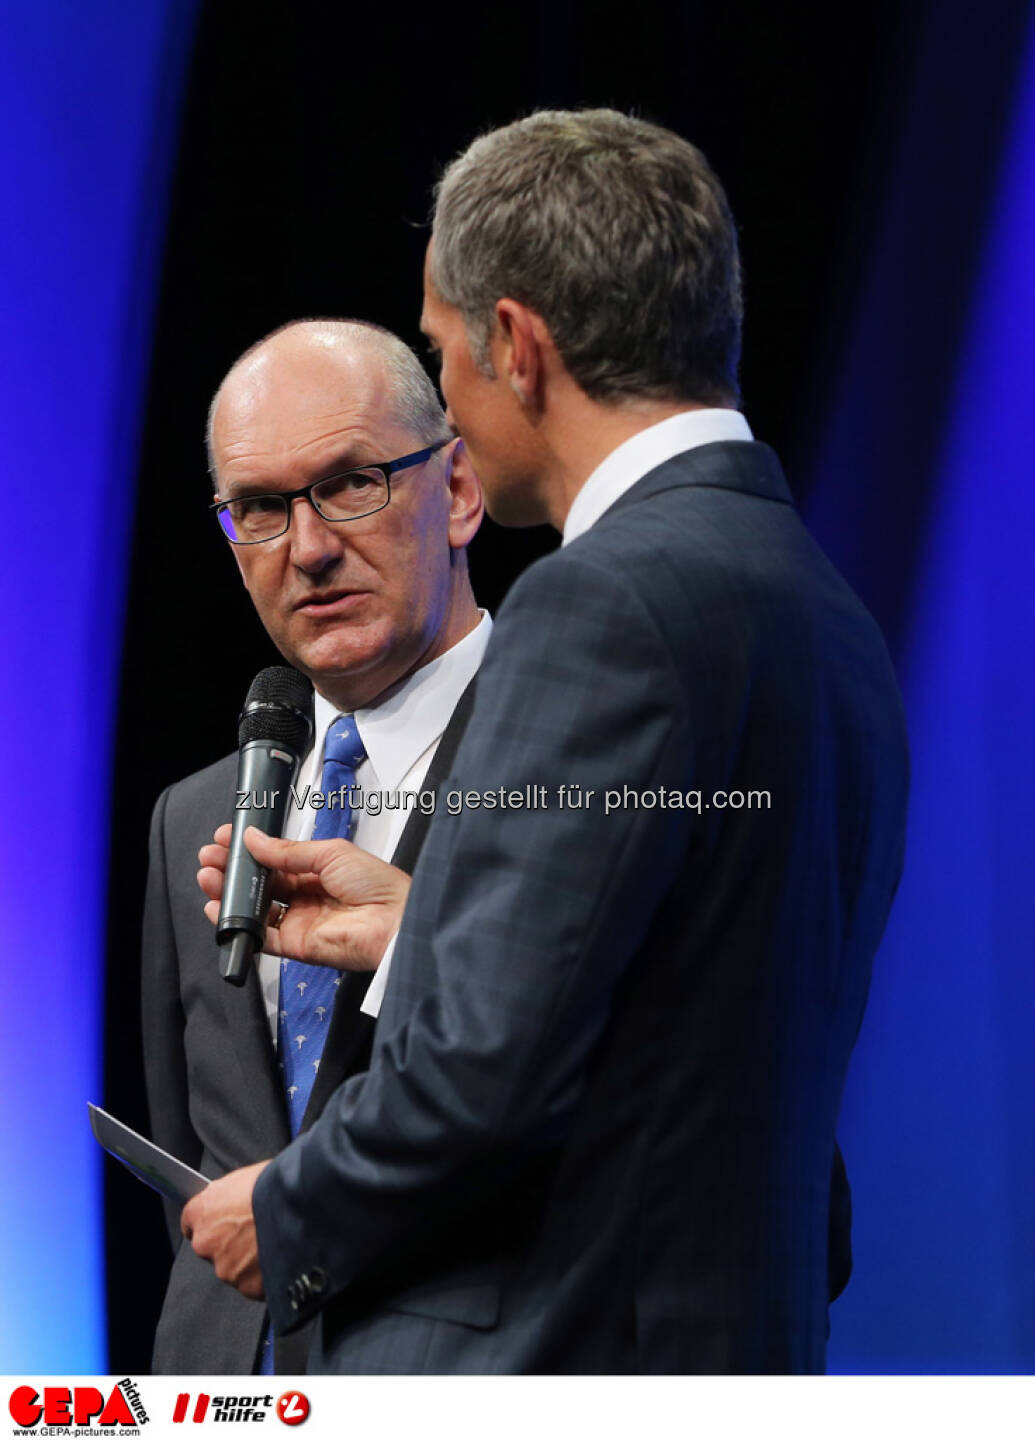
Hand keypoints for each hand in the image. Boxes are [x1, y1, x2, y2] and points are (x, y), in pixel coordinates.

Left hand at [181, 1161, 268, 1298]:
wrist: (300, 1208)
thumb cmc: (275, 1186)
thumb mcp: (246, 1177)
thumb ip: (231, 1196)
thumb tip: (236, 1201)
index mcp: (202, 1211)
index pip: (191, 1220)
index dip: (210, 1220)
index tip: (221, 1220)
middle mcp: (206, 1242)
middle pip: (212, 1247)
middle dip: (231, 1243)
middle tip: (256, 1231)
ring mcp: (225, 1268)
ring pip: (234, 1267)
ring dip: (249, 1260)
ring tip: (275, 1244)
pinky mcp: (246, 1287)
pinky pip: (254, 1283)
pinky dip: (265, 1275)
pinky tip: (281, 1258)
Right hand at [198, 824, 409, 971]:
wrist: (395, 920)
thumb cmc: (377, 884)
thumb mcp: (330, 853)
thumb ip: (288, 851)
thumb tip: (255, 840)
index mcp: (318, 869)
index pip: (274, 859)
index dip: (250, 850)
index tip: (226, 839)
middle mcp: (306, 895)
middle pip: (261, 883)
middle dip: (234, 870)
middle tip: (212, 858)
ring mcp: (300, 920)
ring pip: (256, 908)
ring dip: (230, 894)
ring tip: (210, 878)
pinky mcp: (296, 945)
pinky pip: (261, 937)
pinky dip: (238, 925)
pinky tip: (219, 909)